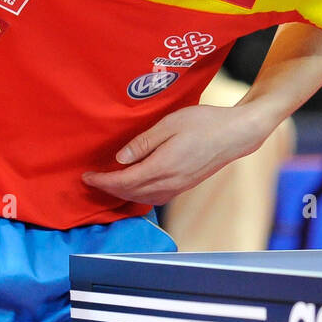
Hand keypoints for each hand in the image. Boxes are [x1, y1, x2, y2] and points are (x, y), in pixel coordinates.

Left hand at [82, 103, 272, 205]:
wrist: (235, 135)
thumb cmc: (204, 123)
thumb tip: (120, 158)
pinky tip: (134, 187)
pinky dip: (138, 195)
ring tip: (108, 184)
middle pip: (130, 193)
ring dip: (122, 194)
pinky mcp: (184, 186)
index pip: (124, 181)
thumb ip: (144, 142)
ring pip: (142, 198)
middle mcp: (170, 182)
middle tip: (92, 180)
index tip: (87, 176)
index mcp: (163, 166)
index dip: (103, 181)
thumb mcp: (170, 124)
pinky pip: (155, 197)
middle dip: (108, 189)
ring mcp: (178, 187)